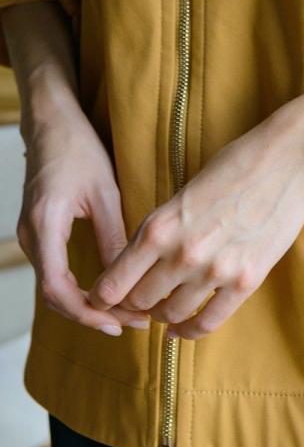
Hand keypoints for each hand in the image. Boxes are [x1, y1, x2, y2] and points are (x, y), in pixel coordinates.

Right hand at [16, 85, 149, 336]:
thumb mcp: (104, 192)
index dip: (87, 313)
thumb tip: (126, 280)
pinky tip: (104, 290)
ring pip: (52, 286)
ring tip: (123, 311)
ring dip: (84, 303)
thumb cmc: (78, 149)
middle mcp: (31, 235)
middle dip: (91, 314)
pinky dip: (76, 287)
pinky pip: (53, 271)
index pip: (58, 289)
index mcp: (45, 225)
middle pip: (54, 295)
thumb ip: (112, 237)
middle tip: (130, 323)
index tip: (118, 323)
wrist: (52, 123)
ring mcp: (30, 235)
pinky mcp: (37, 231)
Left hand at [86, 120, 303, 339]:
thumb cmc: (234, 166)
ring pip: (171, 315)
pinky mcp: (245, 281)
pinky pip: (207, 322)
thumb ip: (160, 229)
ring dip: (163, 315)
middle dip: (135, 303)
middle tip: (141, 299)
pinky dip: (189, 330)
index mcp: (159, 228)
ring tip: (165, 308)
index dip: (105, 297)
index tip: (107, 298)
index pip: (113, 284)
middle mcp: (182, 254)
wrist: (287, 161)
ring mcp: (215, 271)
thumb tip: (137, 263)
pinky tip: (183, 328)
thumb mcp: (182, 193)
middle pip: (140, 302)